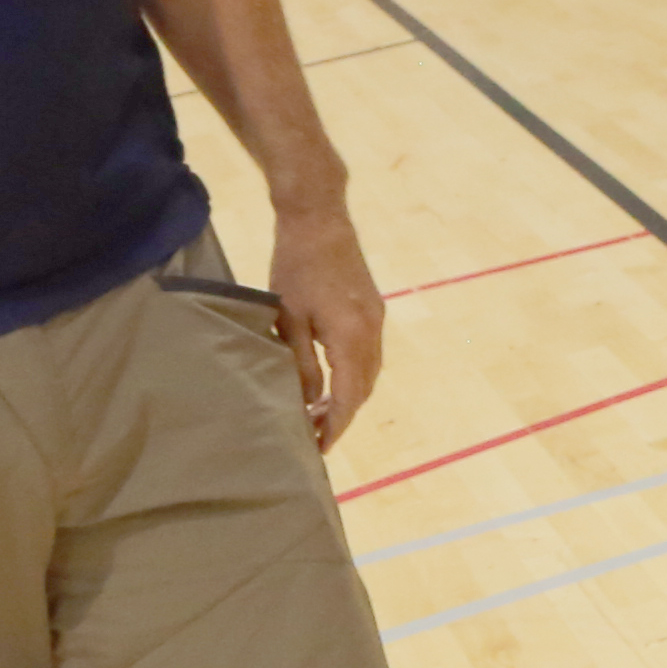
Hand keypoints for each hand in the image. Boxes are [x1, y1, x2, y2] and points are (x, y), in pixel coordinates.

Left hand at [267, 193, 386, 451]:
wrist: (320, 220)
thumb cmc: (296, 267)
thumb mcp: (289, 319)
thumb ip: (301, 364)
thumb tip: (308, 401)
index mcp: (352, 338)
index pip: (348, 397)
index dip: (334, 426)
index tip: (318, 448)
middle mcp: (373, 333)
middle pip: (363, 390)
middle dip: (342, 416)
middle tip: (315, 436)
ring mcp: (377, 320)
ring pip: (369, 373)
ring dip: (350, 397)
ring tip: (321, 413)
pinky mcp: (373, 309)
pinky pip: (370, 356)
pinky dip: (354, 376)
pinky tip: (333, 380)